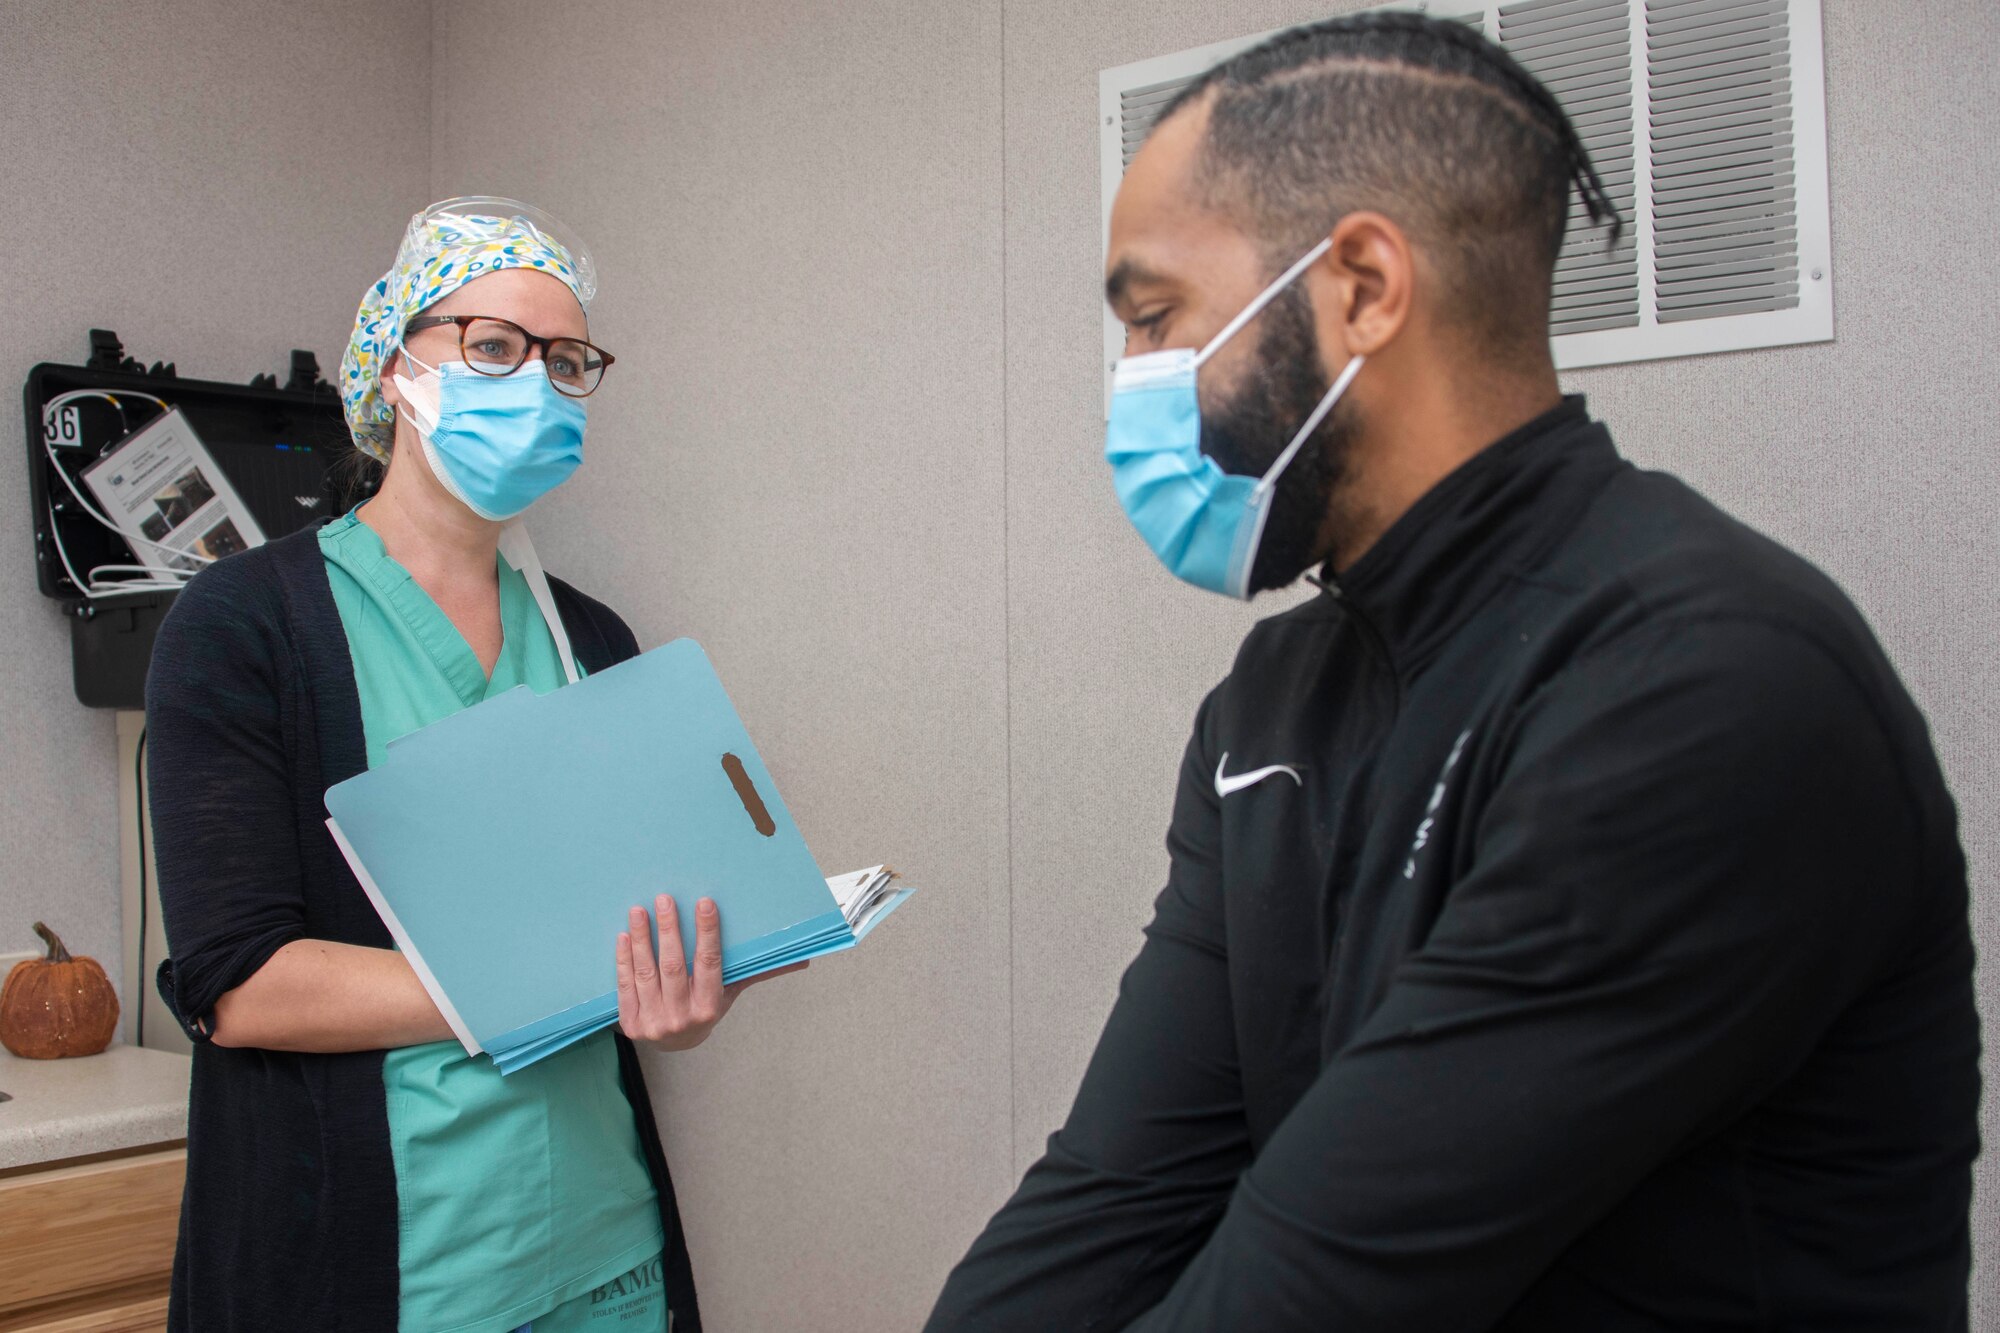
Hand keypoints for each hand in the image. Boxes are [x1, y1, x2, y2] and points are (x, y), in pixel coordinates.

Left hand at [615, 894, 806, 1050]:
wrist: (672, 1044)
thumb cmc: (705, 1009)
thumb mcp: (730, 994)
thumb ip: (757, 972)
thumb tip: (803, 959)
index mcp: (709, 1007)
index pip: (709, 963)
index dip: (707, 932)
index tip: (705, 903)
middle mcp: (681, 1017)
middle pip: (674, 966)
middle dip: (669, 930)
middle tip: (665, 899)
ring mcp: (653, 1022)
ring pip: (646, 973)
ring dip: (642, 940)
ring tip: (639, 910)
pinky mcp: (630, 1023)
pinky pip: (625, 986)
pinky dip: (623, 960)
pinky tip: (623, 936)